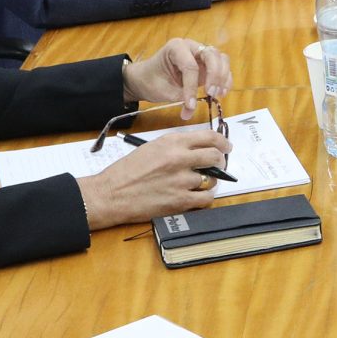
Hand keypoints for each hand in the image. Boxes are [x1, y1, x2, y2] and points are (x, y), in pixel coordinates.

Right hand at [76, 128, 229, 229]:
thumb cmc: (127, 171)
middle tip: (219, 165)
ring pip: (211, 179)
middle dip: (220, 161)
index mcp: (171, 142)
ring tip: (200, 182)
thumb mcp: (151, 148)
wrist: (110, 194)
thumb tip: (199, 149)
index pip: (209, 137)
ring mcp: (181, 180)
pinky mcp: (180, 201)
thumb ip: (176, 146)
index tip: (226, 146)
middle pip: (215, 156)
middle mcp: (179, 159)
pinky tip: (198, 195)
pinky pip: (207, 198)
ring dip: (209, 180)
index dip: (222, 142)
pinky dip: (206, 197)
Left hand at [124, 38, 232, 114]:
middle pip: (212, 55)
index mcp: (176, 47)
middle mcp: (192, 47)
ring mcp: (201, 55)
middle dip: (215, 75)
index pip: (190, 66)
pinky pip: (223, 68)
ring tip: (217, 94)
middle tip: (211, 94)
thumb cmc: (152, 80)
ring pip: (222, 59)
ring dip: (223, 77)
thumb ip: (180, 96)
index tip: (190, 104)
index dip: (192, 87)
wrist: (147, 78)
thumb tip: (193, 108)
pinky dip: (225, 80)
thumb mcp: (162, 90)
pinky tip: (221, 93)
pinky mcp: (208, 65)